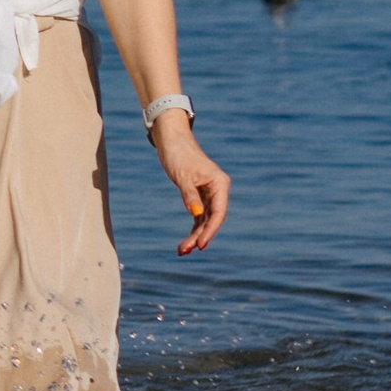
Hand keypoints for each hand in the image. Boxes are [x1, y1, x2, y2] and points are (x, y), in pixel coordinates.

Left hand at [152, 114, 228, 254]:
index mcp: (219, 184)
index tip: (200, 245)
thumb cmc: (178, 154)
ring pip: (205, 220)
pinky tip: (185, 242)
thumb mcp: (182, 176)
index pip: (219, 212)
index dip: (210, 230)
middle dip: (199, 236)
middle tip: (184, 251)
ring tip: (182, 251)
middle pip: (212, 219)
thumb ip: (190, 196)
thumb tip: (196, 214)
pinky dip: (193, 228)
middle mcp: (218, 190)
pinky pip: (199, 216)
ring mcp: (209, 194)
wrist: (171, 139)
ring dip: (194, 235)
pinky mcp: (199, 196)